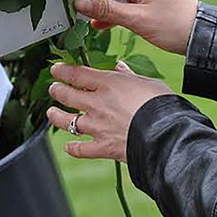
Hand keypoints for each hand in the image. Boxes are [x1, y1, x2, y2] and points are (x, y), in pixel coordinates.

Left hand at [46, 62, 174, 161]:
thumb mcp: (147, 82)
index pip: (77, 74)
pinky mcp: (103, 147)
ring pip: (67, 121)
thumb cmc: (160, 104)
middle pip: (68, 95)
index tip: (56, 69)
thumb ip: (129, 76)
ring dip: (56, 116)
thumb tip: (120, 67)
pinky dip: (73, 149)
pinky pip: (81, 149)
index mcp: (108, 84)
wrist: (164, 133)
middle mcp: (97, 104)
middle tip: (53, 88)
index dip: (63, 71)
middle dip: (57, 90)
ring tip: (52, 113)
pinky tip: (68, 147)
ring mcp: (98, 126)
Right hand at [74, 0, 197, 54]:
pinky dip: (114, 12)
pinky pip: (125, 3)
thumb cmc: (174, 24)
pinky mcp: (148, 1)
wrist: (201, 38)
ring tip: (83, 16)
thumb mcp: (137, 18)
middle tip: (73, 3)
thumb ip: (108, 9)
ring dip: (103, 5)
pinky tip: (99, 24)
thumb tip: (79, 2)